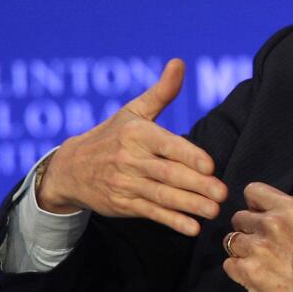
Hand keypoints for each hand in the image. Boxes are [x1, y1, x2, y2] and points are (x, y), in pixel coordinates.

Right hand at [36, 59, 227, 235]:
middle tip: (222, 193)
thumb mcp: (133, 110)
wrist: (70, 167)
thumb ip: (161, 92)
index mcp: (137, 133)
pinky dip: (171, 222)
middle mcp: (130, 159)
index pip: (167, 145)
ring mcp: (125, 183)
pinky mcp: (123, 204)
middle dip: (196, 185)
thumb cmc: (112, 135)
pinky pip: (151, 213)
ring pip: (162, 196)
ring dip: (189, 206)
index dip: (188, 155)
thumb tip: (179, 63)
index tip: (210, 165)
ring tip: (213, 212)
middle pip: (168, 174)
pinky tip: (191, 228)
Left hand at [223, 183, 292, 291]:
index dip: (255, 204)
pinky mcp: (246, 272)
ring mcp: (256, 249)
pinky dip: (238, 269)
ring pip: (230, 240)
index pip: (253, 191)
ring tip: (259, 259)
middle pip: (238, 217)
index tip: (258, 212)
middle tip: (263, 242)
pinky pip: (229, 263)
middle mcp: (271, 225)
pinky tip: (256, 273)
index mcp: (291, 210)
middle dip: (249, 229)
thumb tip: (281, 213)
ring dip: (242, 249)